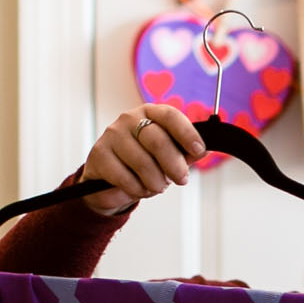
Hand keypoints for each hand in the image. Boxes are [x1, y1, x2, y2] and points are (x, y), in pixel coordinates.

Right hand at [80, 105, 205, 215]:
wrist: (109, 179)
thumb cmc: (143, 162)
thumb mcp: (167, 157)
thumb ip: (185, 153)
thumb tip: (203, 151)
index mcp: (150, 113)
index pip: (170, 116)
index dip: (187, 133)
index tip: (199, 151)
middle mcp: (129, 119)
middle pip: (157, 140)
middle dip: (174, 165)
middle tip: (181, 179)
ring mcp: (112, 135)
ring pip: (142, 162)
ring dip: (155, 182)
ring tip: (156, 186)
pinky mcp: (99, 154)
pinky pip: (125, 177)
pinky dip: (137, 189)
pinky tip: (138, 189)